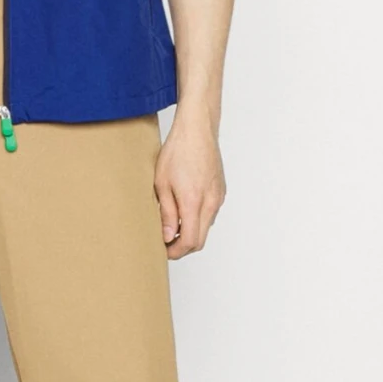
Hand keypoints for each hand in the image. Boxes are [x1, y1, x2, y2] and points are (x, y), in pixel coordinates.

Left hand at [154, 106, 225, 257]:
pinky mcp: (220, 191)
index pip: (190, 241)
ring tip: (171, 225)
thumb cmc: (177, 151)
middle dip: (182, 246)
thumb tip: (168, 236)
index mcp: (194, 201)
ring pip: (206, 227)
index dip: (175, 251)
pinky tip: (183, 209)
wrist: (197, 130)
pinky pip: (210, 214)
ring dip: (190, 232)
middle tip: (165, 242)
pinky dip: (197, 219)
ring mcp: (218, 197)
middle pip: (200, 239)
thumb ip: (167, 213)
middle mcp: (210, 202)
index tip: (163, 250)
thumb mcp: (162, 184)